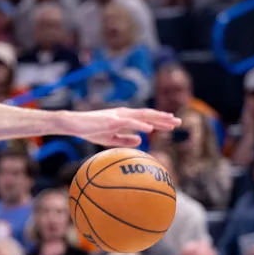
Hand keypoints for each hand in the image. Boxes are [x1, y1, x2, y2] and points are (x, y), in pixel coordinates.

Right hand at [62, 107, 180, 146]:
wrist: (74, 124)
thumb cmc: (90, 130)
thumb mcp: (110, 138)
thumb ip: (126, 138)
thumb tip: (142, 140)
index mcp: (124, 117)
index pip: (146, 117)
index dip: (160, 120)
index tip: (172, 123)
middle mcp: (124, 113)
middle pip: (148, 114)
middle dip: (164, 118)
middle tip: (179, 122)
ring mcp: (119, 116)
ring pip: (143, 116)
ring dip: (157, 119)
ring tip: (170, 123)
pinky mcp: (112, 120)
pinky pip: (130, 122)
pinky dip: (141, 125)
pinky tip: (150, 129)